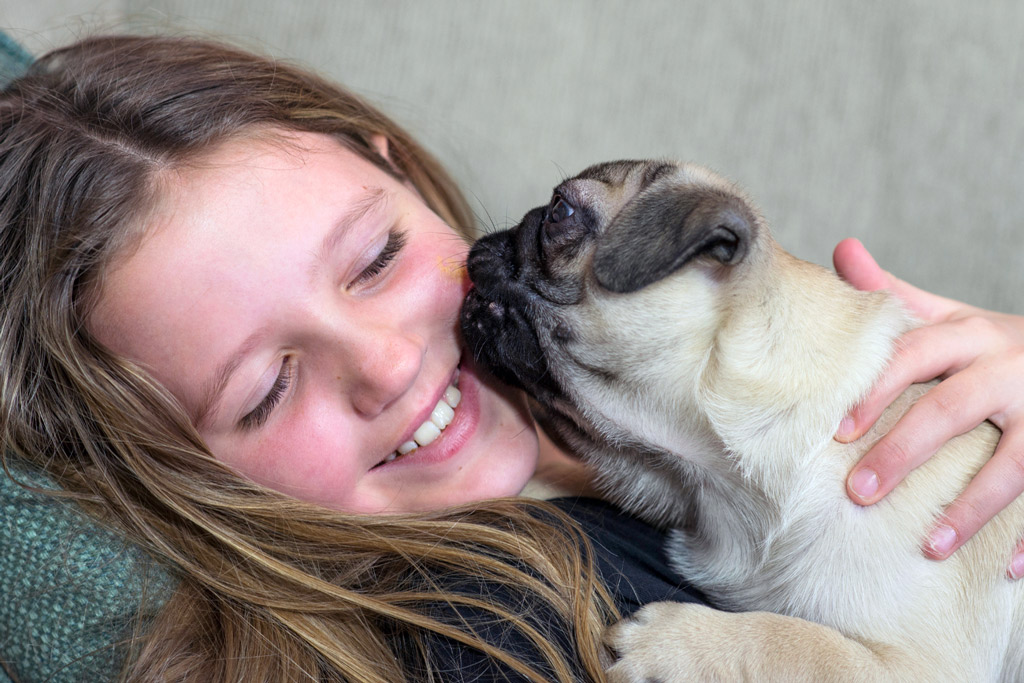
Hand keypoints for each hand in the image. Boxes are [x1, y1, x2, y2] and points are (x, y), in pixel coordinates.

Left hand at [832, 238, 1023, 574]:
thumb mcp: (952, 315)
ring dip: (972, 507)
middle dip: (904, 452)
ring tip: (931, 545)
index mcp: (970, 334)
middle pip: (951, 409)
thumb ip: (896, 293)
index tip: (837, 431)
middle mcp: (1010, 367)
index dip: (874, 391)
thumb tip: (840, 249)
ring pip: (1013, 461)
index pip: (912, 355)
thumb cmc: (997, 342)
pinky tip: (1014, 569)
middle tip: (858, 492)